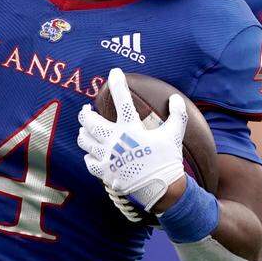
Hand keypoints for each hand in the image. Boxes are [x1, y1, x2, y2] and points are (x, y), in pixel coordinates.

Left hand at [77, 68, 187, 212]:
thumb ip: (177, 115)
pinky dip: (88, 155)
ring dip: (84, 133)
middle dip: (85, 113)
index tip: (114, 72)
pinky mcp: (104, 172)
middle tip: (86, 110)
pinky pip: (88, 161)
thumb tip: (175, 98)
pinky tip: (91, 153)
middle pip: (90, 121)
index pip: (122, 99)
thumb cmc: (168, 160)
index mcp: (131, 128)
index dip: (117, 83)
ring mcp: (107, 157)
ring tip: (85, 130)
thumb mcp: (175, 134)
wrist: (161, 188)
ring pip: (84, 141)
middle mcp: (114, 140)